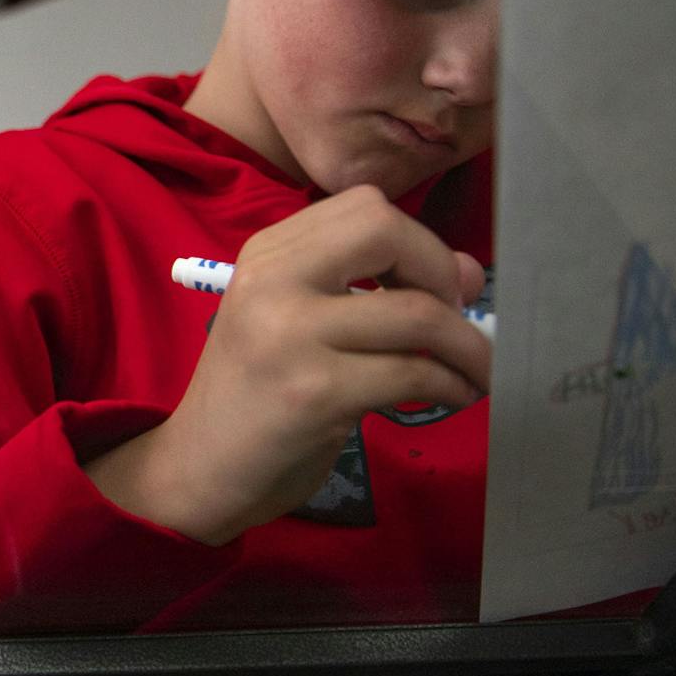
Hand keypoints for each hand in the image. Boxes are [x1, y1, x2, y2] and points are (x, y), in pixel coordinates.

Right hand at [88, 185, 490, 543]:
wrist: (200, 469)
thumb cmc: (257, 396)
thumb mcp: (301, 324)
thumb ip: (373, 288)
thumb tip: (468, 272)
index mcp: (266, 255)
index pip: (365, 206)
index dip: (416, 242)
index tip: (432, 287)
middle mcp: (272, 281)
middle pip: (388, 232)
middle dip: (442, 274)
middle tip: (454, 320)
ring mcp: (290, 335)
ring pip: (417, 313)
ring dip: (468, 347)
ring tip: (476, 371)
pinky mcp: (315, 392)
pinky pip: (414, 373)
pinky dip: (452, 385)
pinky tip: (453, 397)